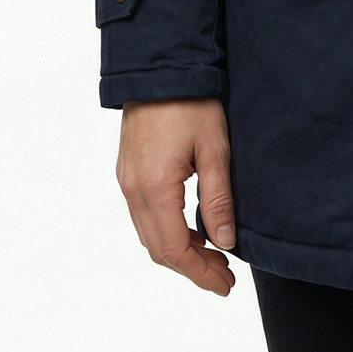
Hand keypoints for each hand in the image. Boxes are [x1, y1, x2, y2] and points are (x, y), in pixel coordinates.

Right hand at [116, 97, 236, 294]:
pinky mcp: (128, 170)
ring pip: (149, 234)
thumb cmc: (191, 101)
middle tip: (224, 276)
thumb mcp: (215, 148)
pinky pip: (144, 215)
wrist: (160, 66)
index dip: (201, 273)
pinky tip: (191, 228)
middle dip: (192, 267)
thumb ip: (218, 198)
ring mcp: (127, 180)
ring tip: (212, 255)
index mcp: (155, 187)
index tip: (226, 285)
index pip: (176, 249)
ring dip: (179, 250)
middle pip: (159, 248)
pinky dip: (166, 231)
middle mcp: (133, 189)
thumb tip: (225, 242)